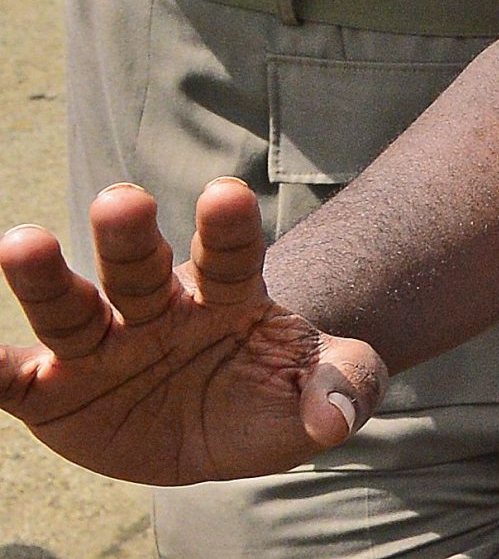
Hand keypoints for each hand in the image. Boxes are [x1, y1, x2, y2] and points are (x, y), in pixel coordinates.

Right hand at [0, 179, 382, 484]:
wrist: (226, 425)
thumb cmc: (280, 389)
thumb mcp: (325, 388)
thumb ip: (345, 386)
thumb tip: (337, 418)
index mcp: (229, 295)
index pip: (231, 254)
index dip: (228, 227)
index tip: (226, 194)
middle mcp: (158, 308)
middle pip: (142, 267)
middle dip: (130, 234)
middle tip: (122, 199)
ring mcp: (103, 347)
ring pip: (71, 308)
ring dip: (45, 279)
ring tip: (22, 242)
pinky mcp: (56, 392)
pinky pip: (14, 379)